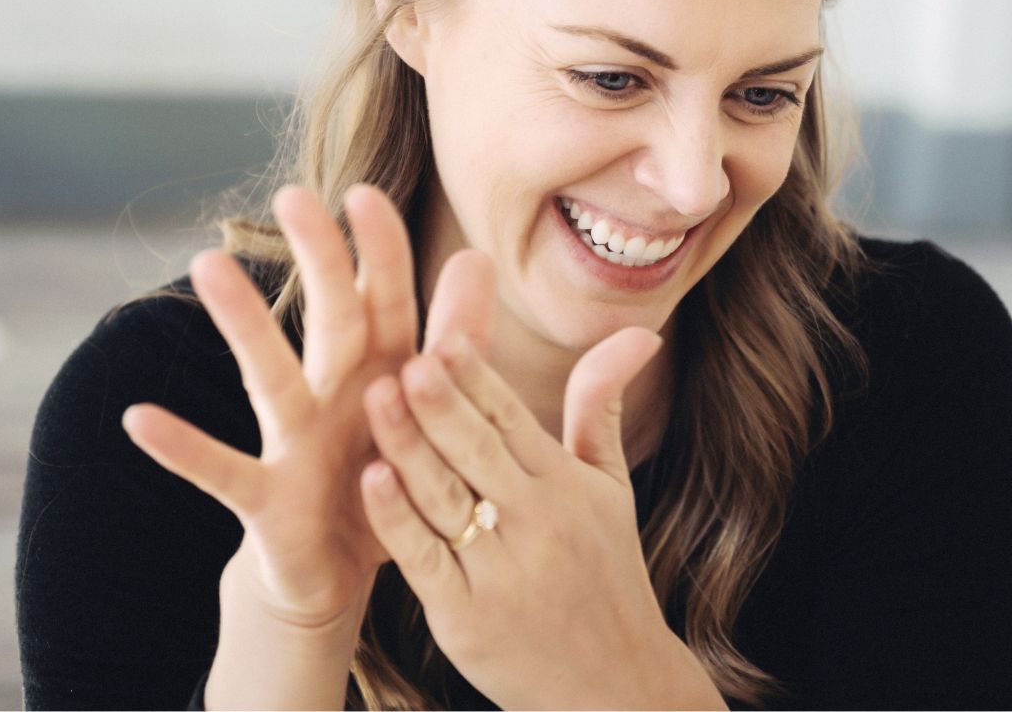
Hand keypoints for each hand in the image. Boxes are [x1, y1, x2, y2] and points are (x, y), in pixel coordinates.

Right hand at [119, 183, 492, 630]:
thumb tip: (478, 256)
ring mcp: (293, 441)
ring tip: (207, 263)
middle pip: (331, 318)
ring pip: (270, 375)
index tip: (366, 192)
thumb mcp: (431, 410)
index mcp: (382, 371)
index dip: (380, 250)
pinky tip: (137, 418)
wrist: (340, 572)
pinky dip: (181, 447)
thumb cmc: (385, 474)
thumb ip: (459, 339)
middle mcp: (333, 392)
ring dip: (244, 323)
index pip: (386, 299)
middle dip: (319, 259)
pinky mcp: (265, 497)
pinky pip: (219, 469)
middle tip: (293, 196)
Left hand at [356, 254, 687, 709]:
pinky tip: (372, 479)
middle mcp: (538, 524)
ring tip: (377, 396)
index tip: (445, 337)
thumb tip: (640, 334)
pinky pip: (424, 557)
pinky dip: (397, 518)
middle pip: (478, 451)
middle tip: (408, 358)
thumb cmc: (606, 574)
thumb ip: (600, 408)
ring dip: (408, 444)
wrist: (616, 685)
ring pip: (446, 496)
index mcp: (566, 487)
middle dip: (442, 403)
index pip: (514, 419)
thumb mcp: (611, 488)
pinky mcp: (466, 617)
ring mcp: (501, 573)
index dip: (478, 377)